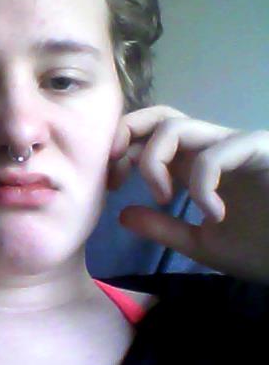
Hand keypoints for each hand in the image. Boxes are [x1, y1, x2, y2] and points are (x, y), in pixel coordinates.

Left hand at [107, 105, 268, 283]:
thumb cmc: (263, 249)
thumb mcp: (201, 244)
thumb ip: (163, 228)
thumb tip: (121, 214)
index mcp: (194, 165)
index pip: (148, 136)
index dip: (120, 150)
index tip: (109, 183)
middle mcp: (210, 148)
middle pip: (158, 115)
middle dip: (126, 133)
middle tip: (117, 171)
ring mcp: (235, 145)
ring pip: (176, 127)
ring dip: (155, 162)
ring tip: (164, 198)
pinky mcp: (259, 149)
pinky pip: (215, 153)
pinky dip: (201, 184)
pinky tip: (212, 213)